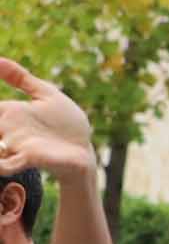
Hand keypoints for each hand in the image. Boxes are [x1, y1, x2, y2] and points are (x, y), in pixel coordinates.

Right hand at [0, 57, 97, 179]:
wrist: (85, 150)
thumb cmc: (66, 123)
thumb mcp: (45, 94)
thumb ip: (20, 78)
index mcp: (7, 113)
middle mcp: (5, 130)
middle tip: (1, 122)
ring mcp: (14, 145)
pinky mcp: (28, 158)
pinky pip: (5, 164)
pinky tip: (0, 162)